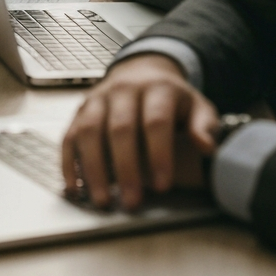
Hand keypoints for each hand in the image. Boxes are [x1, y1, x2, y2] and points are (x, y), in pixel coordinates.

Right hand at [62, 54, 217, 210]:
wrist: (141, 72)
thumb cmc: (172, 99)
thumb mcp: (197, 106)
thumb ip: (204, 125)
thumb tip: (206, 147)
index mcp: (156, 88)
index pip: (155, 121)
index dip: (158, 154)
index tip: (162, 187)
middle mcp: (122, 90)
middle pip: (120, 128)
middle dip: (125, 168)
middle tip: (132, 203)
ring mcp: (97, 98)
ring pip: (89, 130)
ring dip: (93, 168)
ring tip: (102, 200)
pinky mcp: (80, 110)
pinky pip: (69, 135)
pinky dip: (69, 162)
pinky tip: (74, 187)